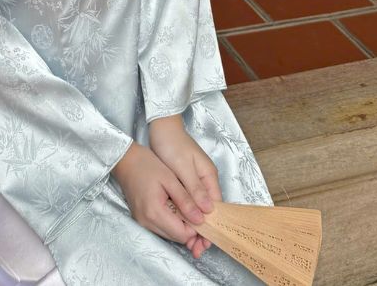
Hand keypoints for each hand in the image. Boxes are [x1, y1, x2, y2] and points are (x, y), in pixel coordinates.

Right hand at [111, 142, 205, 245]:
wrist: (125, 160)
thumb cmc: (147, 165)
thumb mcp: (170, 179)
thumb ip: (186, 200)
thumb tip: (201, 219)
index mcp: (155, 213)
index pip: (182, 234)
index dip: (196, 227)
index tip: (204, 213)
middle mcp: (147, 222)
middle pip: (176, 237)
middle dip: (190, 227)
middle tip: (197, 209)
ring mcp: (142, 222)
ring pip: (169, 234)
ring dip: (180, 224)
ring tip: (186, 205)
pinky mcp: (140, 218)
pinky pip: (161, 227)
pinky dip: (171, 221)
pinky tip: (175, 206)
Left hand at [148, 115, 221, 258]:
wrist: (161, 127)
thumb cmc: (172, 144)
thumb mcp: (183, 167)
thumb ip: (194, 188)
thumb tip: (208, 210)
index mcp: (209, 176)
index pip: (215, 206)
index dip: (211, 225)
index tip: (205, 242)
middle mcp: (205, 180)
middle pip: (207, 209)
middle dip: (203, 229)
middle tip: (196, 249)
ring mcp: (195, 180)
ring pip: (198, 207)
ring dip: (194, 223)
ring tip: (189, 242)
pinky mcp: (184, 180)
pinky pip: (188, 201)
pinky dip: (186, 213)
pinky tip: (180, 224)